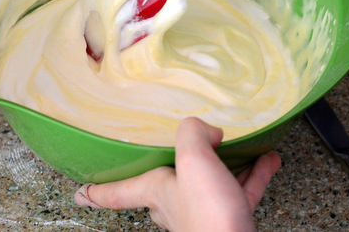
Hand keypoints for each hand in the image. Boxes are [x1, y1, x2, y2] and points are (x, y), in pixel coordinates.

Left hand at [74, 117, 281, 231]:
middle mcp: (176, 205)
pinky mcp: (230, 220)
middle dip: (168, 172)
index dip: (96, 191)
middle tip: (176, 154)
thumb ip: (192, 134)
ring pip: (209, 184)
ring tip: (240, 146)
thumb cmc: (210, 215)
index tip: (79, 194)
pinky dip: (253, 174)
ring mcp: (204, 214)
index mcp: (157, 191)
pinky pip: (241, 190)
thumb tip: (206, 129)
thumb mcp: (193, 161)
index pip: (118, 191)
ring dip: (225, 164)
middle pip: (163, 187)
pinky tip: (268, 159)